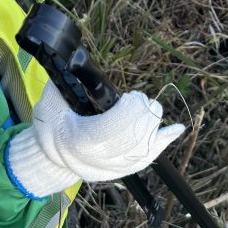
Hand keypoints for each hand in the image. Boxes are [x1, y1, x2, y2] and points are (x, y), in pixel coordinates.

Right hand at [6, 81, 184, 197]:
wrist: (50, 155)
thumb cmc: (52, 122)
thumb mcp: (51, 98)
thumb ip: (65, 78)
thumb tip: (78, 56)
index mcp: (77, 139)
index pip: (112, 130)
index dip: (130, 112)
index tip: (132, 96)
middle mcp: (95, 159)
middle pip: (132, 140)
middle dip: (144, 116)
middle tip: (141, 101)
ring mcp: (109, 169)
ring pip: (142, 151)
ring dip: (153, 126)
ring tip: (150, 109)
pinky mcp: (121, 171)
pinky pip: (147, 159)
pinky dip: (164, 142)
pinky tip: (177, 129)